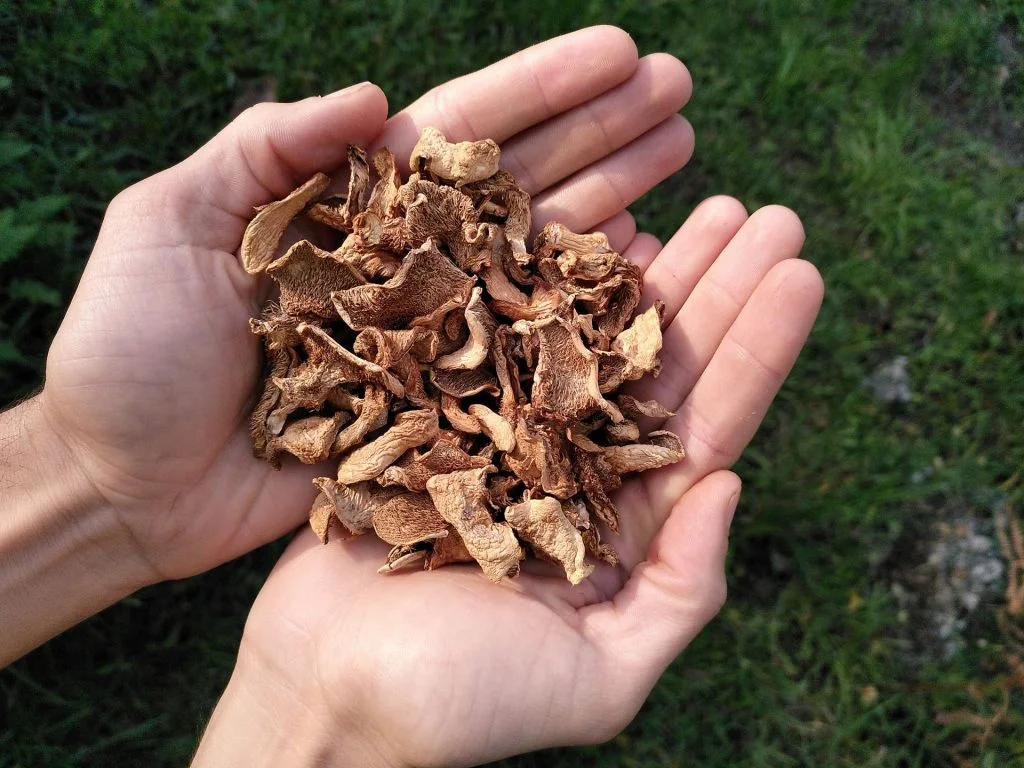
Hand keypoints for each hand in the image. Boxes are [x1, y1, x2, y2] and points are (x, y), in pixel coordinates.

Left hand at [39, 26, 694, 583]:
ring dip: (615, 208)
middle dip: (603, 135)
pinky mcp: (439, 407)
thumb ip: (266, 151)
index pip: (460, 134)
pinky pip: (526, 358)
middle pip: (520, 186)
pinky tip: (645, 273)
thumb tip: (378, 99)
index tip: (620, 53)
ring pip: (537, 261)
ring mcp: (430, 336)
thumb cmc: (128, 351)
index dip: (542, 91)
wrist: (122, 482)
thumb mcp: (166, 223)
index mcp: (347, 208)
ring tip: (684, 164)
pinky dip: (585, 316)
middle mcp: (404, 264)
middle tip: (681, 93)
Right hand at [196, 199, 822, 765]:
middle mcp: (569, 472)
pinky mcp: (434, 415)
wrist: (324, 694)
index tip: (798, 274)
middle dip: (712, 289)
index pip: (706, 426)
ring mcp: (502, 437)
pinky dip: (534, 282)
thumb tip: (730, 486)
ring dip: (641, 272)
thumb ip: (678, 594)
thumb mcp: (599, 680)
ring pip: (584, 339)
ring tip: (691, 201)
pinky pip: (494, 334)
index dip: (757, 350)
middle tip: (766, 214)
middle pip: (656, 368)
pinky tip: (580, 231)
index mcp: (617, 529)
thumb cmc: (453, 708)